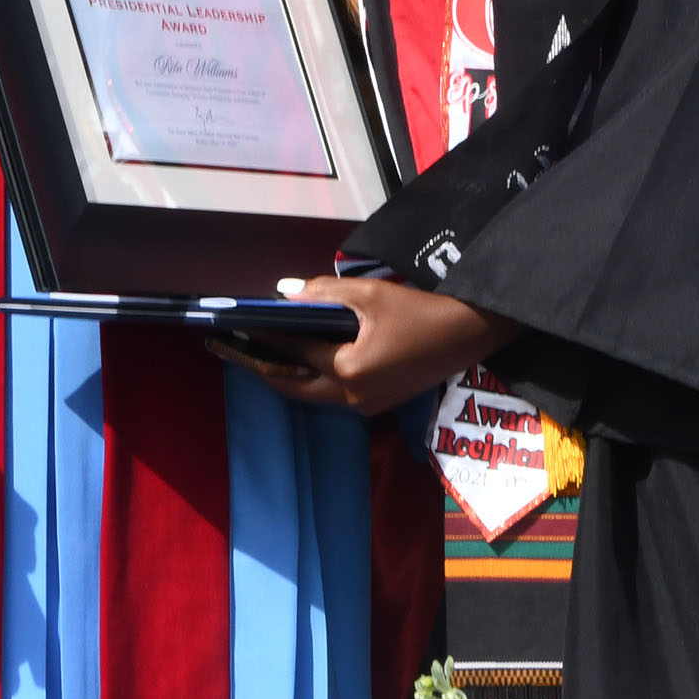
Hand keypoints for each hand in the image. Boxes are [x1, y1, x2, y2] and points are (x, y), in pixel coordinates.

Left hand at [208, 273, 515, 413]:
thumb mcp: (370, 295)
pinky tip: (296, 358)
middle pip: (291, 386)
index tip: (232, 325)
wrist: (469, 335)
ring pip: (309, 394)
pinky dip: (308, 377)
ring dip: (282, 374)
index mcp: (348, 370)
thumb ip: (322, 294)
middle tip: (228, 349)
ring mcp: (365, 405)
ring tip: (254, 352)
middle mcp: (351, 397)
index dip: (260, 336)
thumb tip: (283, 293)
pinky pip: (330, 394)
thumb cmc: (420, 311)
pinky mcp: (376, 403)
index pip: (292, 352)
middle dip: (257, 366)